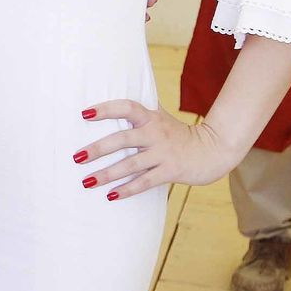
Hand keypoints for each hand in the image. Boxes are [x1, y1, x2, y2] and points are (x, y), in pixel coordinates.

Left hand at [74, 101, 236, 198]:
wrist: (213, 150)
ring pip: (130, 164)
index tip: (84, 114)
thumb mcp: (160, 117)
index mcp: (150, 118)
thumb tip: (115, 95)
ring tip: (87, 181)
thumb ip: (141, 111)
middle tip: (77, 156)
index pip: (126, 108)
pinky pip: (145, 182)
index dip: (106, 109)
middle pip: (122, 139)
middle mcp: (155, 133)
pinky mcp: (170, 171)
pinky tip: (111, 195)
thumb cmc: (179, 134)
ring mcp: (163, 153)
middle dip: (98, 149)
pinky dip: (128, 189)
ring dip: (107, 174)